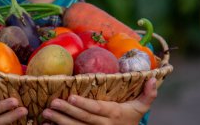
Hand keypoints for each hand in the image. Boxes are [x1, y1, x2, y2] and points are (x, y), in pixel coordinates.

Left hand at [42, 78, 157, 124]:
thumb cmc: (130, 118)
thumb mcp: (141, 107)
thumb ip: (148, 94)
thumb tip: (154, 78)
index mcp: (113, 114)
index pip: (96, 109)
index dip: (83, 104)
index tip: (71, 98)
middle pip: (82, 119)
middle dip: (66, 112)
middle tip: (52, 104)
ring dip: (59, 121)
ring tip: (45, 114)